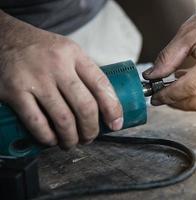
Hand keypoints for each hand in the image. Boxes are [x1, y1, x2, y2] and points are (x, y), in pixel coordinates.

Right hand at [0, 11, 122, 148]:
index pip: (102, 84)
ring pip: (63, 119)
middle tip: (90, 137)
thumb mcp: (67, 50)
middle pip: (85, 106)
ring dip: (71, 138)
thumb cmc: (40, 49)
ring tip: (72, 142)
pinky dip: (48, 137)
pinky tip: (51, 140)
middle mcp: (57, 65)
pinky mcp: (15, 91)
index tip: (116, 123)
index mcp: (74, 54)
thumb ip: (84, 72)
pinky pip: (37, 123)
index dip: (113, 108)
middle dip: (91, 129)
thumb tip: (103, 103)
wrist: (4, 37)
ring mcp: (36, 79)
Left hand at [143, 0, 195, 110]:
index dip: (168, 96)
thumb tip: (151, 77)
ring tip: (173, 88)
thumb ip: (167, 59)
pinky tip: (190, 83)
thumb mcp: (187, 35)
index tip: (155, 98)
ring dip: (188, 100)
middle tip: (161, 97)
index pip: (189, 89)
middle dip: (177, 103)